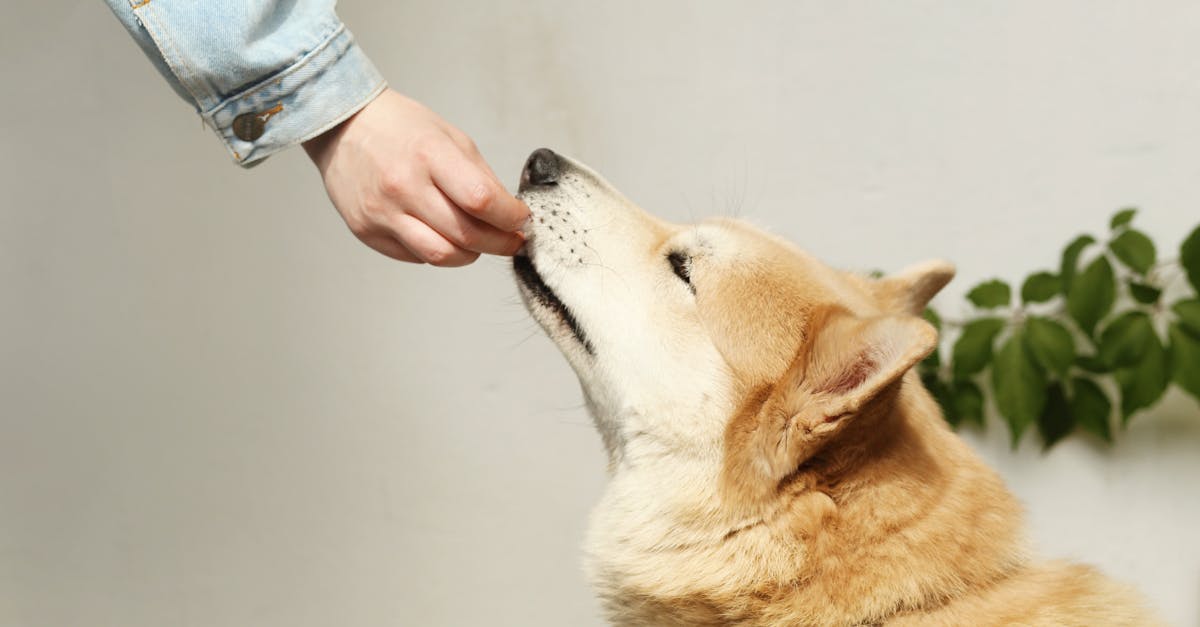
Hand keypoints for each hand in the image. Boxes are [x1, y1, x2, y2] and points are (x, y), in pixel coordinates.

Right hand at [303, 89, 527, 265]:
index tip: (522, 219)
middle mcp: (403, 186)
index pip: (481, 199)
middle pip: (466, 235)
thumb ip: (481, 177)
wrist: (343, 127)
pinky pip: (416, 256)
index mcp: (429, 154)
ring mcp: (382, 213)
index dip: (510, 217)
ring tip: (479, 243)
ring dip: (471, 255)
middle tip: (512, 240)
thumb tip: (508, 212)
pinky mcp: (367, 231)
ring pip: (442, 256)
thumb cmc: (400, 128)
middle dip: (500, 243)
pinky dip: (438, 251)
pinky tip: (442, 234)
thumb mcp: (450, 137)